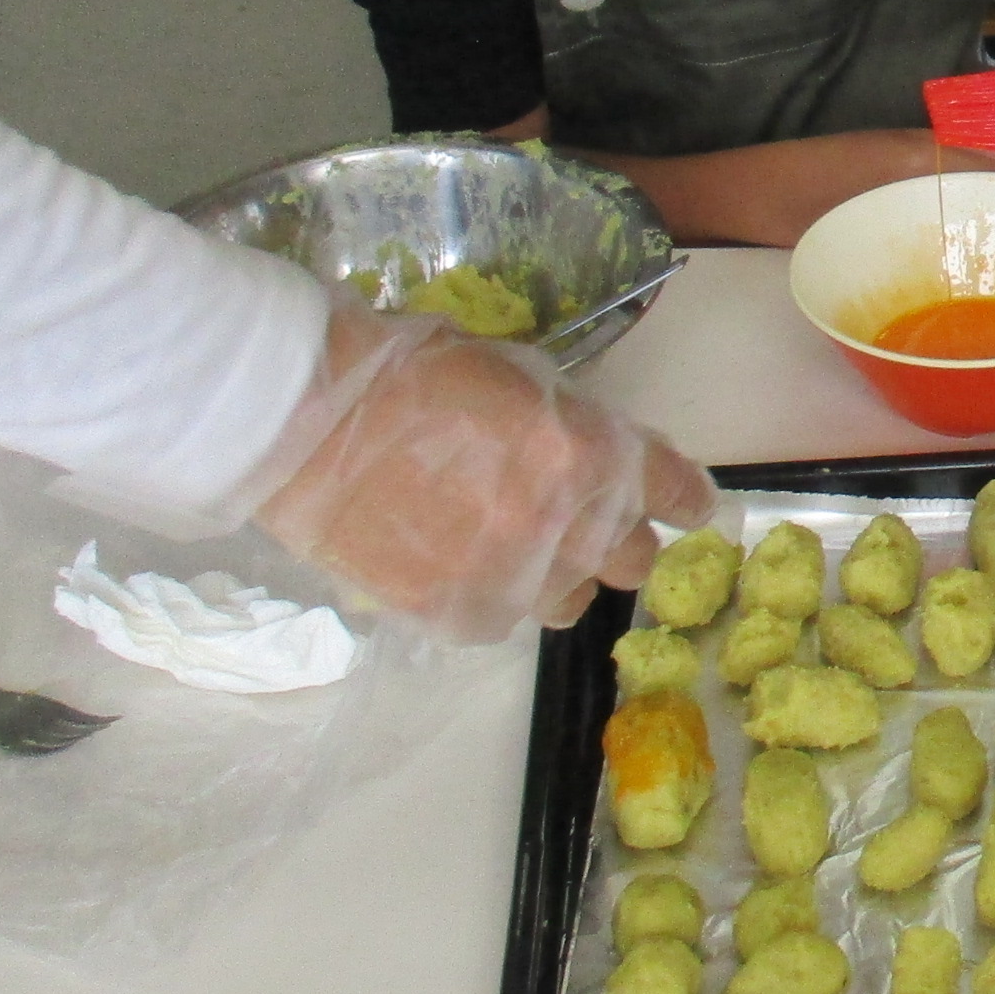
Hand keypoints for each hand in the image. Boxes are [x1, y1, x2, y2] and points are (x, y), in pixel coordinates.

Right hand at [249, 307, 717, 639]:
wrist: (307, 419)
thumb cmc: (411, 374)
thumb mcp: (521, 376)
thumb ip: (580, 428)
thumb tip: (612, 462)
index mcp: (591, 454)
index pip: (676, 493)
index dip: (684, 499)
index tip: (688, 506)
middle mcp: (565, 525)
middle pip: (635, 559)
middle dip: (618, 535)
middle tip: (581, 515)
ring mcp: (513, 578)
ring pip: (574, 597)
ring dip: (559, 571)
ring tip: (508, 539)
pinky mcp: (459, 615)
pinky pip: (508, 619)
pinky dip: (497, 593)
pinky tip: (458, 558)